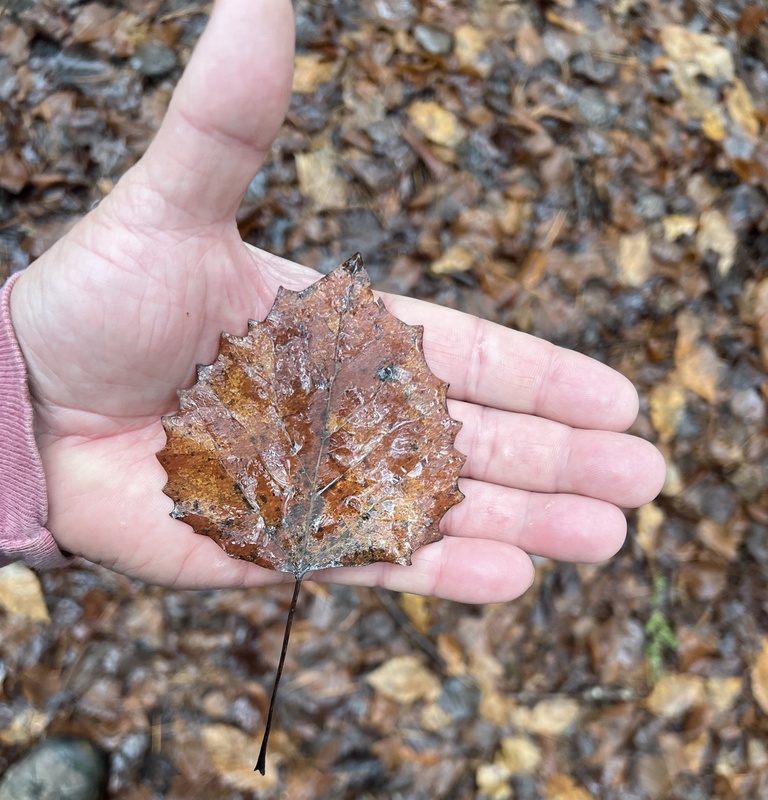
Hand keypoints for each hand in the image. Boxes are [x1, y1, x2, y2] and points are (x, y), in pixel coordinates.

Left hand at [9, 0, 663, 601]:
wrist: (20, 410)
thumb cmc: (90, 304)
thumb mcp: (168, 208)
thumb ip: (228, 124)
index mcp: (344, 339)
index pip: (468, 356)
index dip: (545, 377)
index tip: (619, 397)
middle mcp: (348, 417)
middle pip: (478, 439)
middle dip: (563, 458)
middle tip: (645, 478)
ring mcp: (322, 489)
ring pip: (445, 507)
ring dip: (529, 520)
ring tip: (607, 535)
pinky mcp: (284, 550)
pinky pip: (375, 561)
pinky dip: (441, 570)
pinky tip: (511, 576)